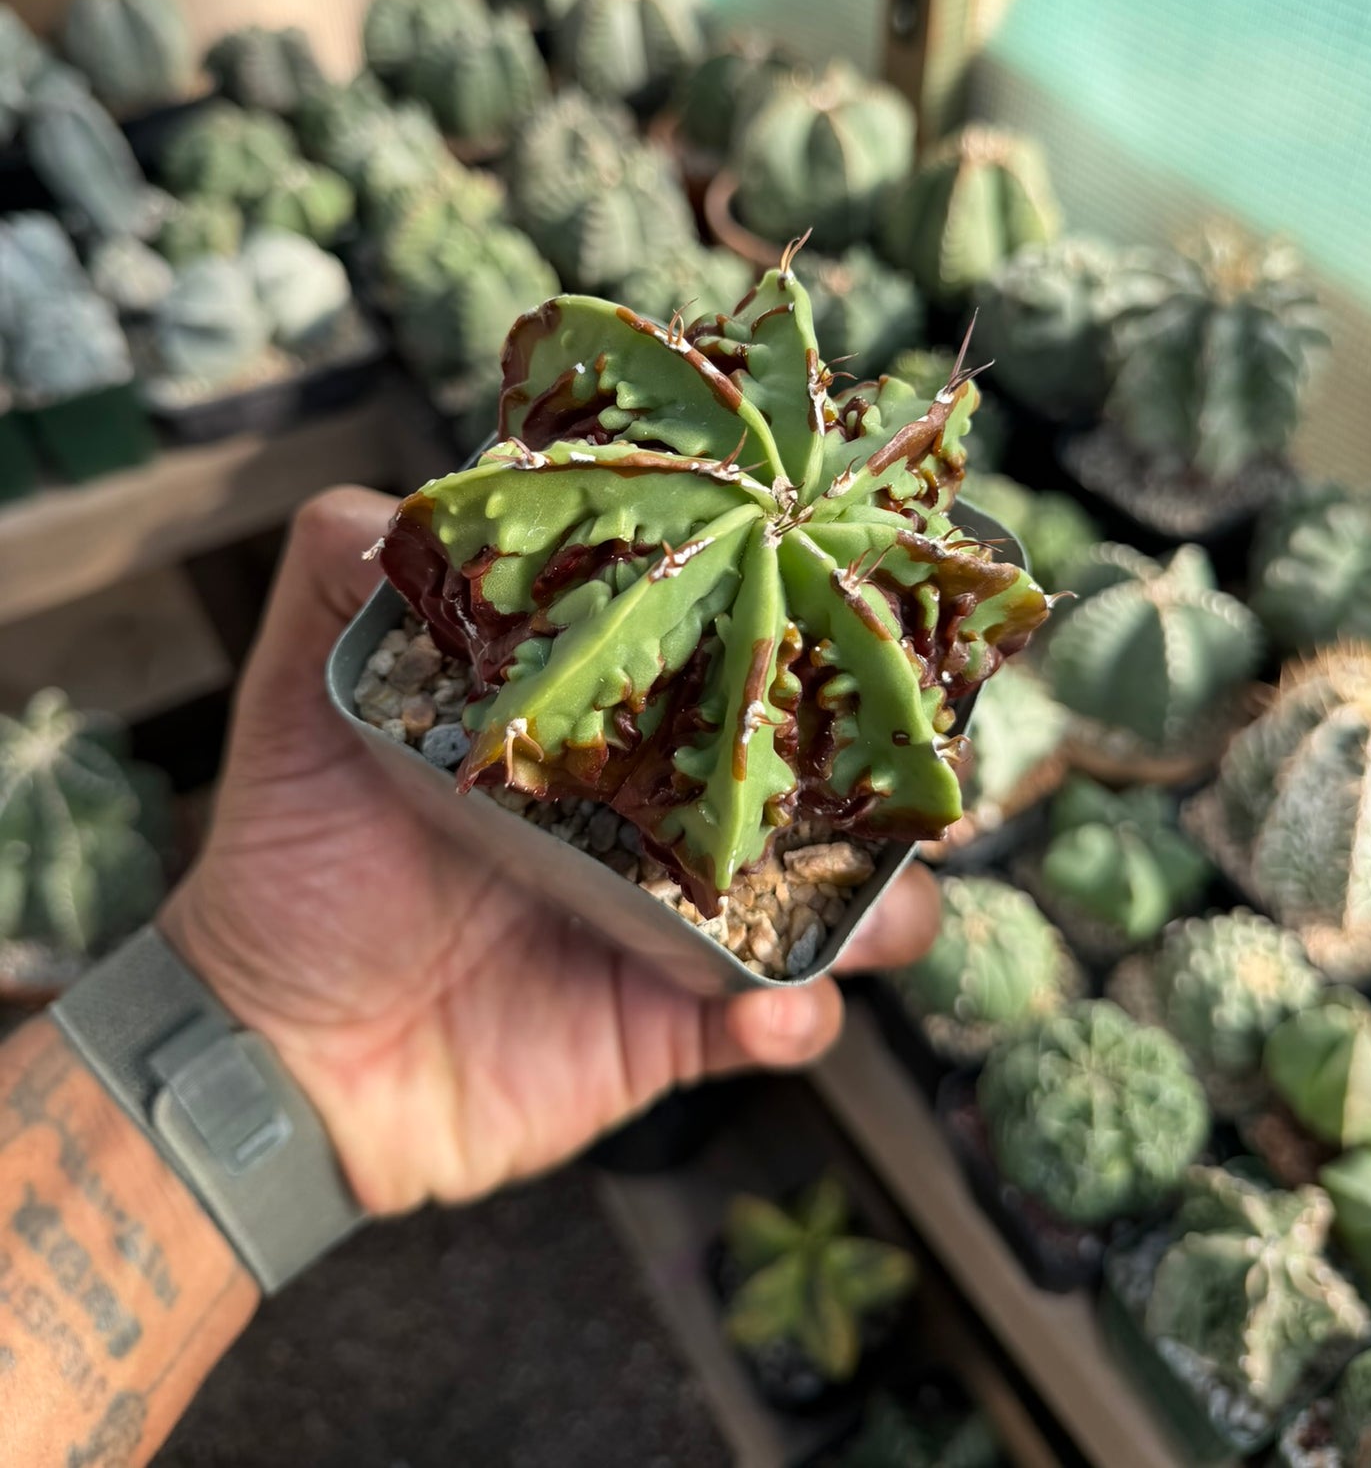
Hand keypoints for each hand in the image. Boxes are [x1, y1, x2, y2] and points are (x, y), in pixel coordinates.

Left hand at [161, 488, 938, 1217]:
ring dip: (882, 901)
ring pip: (836, 901)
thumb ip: (329, 584)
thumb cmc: (292, 859)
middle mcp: (661, 807)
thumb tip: (392, 506)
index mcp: (601, 716)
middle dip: (882, 761)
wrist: (280, 1048)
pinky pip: (778, 1021)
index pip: (726, 650)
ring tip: (873, 900)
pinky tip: (769, 1007)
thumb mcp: (297, 703)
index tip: (851, 590)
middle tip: (905, 752)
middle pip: (817, 771)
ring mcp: (680, 919)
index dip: (800, 620)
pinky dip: (797, 1015)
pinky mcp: (677, 1025)